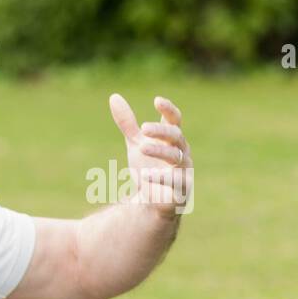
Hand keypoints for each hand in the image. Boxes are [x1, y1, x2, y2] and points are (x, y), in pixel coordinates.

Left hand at [108, 93, 192, 215]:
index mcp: (172, 140)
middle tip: (143, 129)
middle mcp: (181, 152)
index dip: (168, 109)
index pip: (174, 120)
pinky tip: (145, 175)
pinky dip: (161, 177)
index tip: (156, 101)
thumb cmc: (148, 167)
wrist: (150, 202)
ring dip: (159, 151)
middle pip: (176, 136)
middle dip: (161, 131)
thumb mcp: (135, 143)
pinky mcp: (181, 190)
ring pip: (177, 157)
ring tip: (141, 147)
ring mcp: (183, 171)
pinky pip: (175, 182)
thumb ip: (128, 123)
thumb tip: (114, 97)